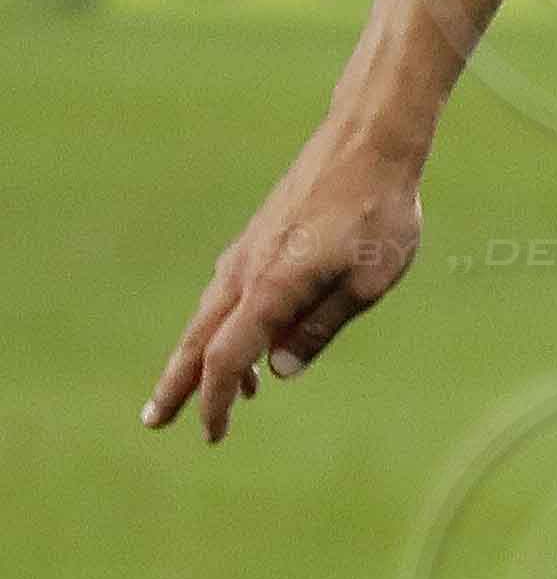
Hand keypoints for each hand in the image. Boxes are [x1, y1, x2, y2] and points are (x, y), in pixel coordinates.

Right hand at [148, 113, 426, 442]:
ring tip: (205, 395)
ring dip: (201, 357)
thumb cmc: (379, 213)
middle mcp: (245, 271)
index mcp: (271, 287)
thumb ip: (321, 326)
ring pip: (210, 316)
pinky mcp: (258, 239)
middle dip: (178, 385)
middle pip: (200, 340)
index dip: (216, 400)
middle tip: (155, 422)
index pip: (227, 357)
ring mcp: (247, 252)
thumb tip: (277, 371)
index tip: (212, 434)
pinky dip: (226, 325)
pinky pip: (230, 294)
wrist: (367, 144)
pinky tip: (245, 340)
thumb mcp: (369, 281)